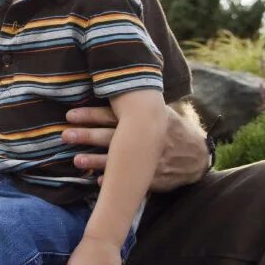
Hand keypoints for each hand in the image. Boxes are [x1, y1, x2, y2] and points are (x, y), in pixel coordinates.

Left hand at [63, 104, 207, 191]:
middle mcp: (146, 139)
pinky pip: (133, 181)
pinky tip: (98, 182)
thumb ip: (139, 104)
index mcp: (145, 120)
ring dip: (96, 161)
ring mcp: (151, 160)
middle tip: (64, 135)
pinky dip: (116, 183)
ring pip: (119, 161)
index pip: (114, 115)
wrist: (200, 156)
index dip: (91, 115)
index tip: (69, 115)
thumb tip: (117, 82)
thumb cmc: (173, 129)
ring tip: (76, 161)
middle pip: (111, 137)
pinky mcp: (155, 178)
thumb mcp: (161, 111)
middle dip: (87, 135)